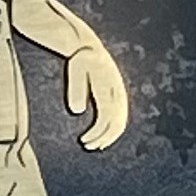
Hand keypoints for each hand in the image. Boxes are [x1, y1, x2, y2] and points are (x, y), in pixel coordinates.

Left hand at [62, 32, 129, 149]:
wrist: (91, 49)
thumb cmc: (81, 59)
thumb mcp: (75, 69)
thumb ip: (76, 88)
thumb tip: (76, 111)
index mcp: (109, 86)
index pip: (106, 117)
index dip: (97, 133)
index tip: (83, 141)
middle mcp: (118, 93)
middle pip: (116, 123)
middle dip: (103, 138)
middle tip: (88, 147)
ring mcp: (120, 96)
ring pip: (120, 122)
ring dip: (108, 137)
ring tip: (94, 146)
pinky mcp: (118, 98)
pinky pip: (119, 118)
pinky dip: (112, 130)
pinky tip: (101, 137)